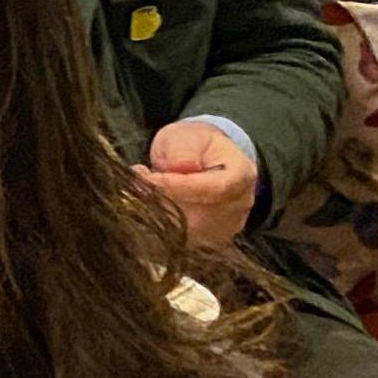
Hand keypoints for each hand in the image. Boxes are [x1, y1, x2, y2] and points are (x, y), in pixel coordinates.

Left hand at [135, 119, 255, 252]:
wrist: (203, 161)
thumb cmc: (195, 146)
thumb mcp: (188, 136)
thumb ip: (184, 149)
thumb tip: (180, 167)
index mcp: (242, 176)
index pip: (215, 189)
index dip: (179, 186)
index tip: (148, 178)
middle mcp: (238, 207)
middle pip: (198, 216)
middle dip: (160, 201)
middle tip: (136, 181)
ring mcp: (223, 228)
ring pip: (184, 232)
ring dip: (154, 213)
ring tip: (139, 188)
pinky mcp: (204, 241)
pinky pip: (176, 240)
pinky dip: (156, 224)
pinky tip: (146, 204)